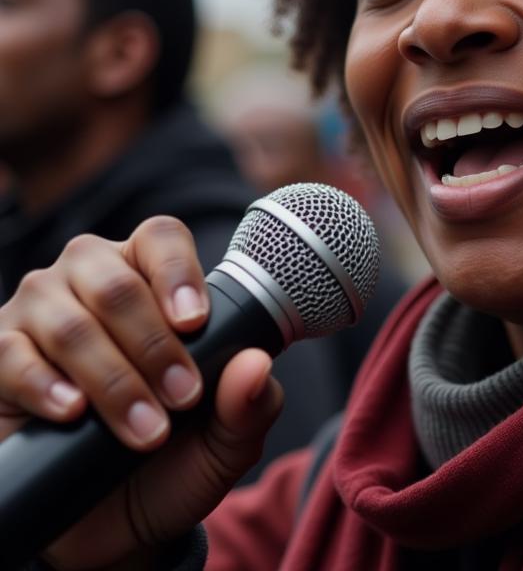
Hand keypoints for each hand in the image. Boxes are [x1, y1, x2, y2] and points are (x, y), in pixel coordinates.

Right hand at [0, 217, 282, 568]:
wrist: (112, 525)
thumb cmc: (172, 459)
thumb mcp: (226, 440)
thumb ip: (250, 403)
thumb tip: (256, 365)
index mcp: (150, 274)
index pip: (162, 238)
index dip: (178, 272)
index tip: (195, 323)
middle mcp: (90, 278)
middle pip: (117, 283)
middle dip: (154, 345)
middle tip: (182, 397)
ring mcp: (39, 312)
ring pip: (70, 323)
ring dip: (114, 379)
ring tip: (145, 430)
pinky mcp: (0, 355)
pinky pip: (13, 356)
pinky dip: (47, 385)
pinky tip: (73, 411)